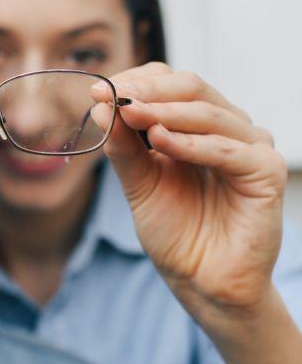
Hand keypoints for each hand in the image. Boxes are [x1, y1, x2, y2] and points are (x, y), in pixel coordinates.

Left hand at [94, 62, 285, 322]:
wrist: (201, 281)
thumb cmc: (176, 233)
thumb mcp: (139, 184)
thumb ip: (123, 149)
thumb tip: (100, 107)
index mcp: (197, 127)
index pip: (171, 84)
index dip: (135, 83)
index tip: (97, 91)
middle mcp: (227, 129)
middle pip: (190, 89)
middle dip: (147, 91)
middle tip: (112, 96)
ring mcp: (250, 147)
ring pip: (208, 114)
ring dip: (164, 112)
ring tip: (130, 113)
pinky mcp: (266, 172)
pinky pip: (228, 149)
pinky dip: (191, 143)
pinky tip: (159, 140)